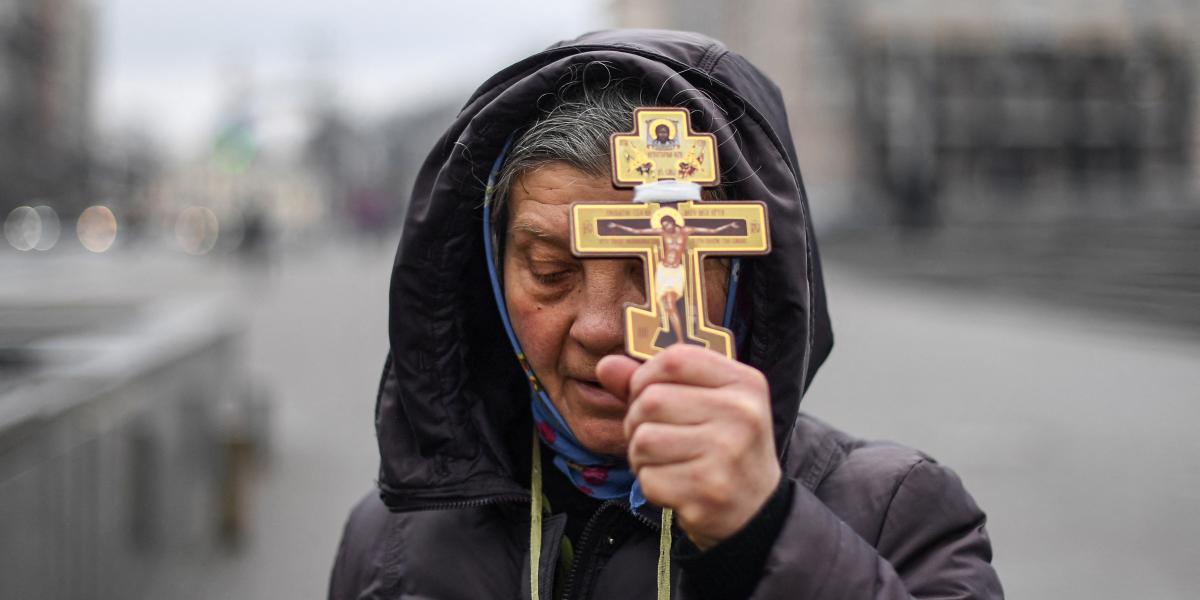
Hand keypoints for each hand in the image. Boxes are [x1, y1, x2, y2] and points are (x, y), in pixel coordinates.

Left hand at [596, 345, 779, 549]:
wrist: (756, 511)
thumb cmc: (722, 449)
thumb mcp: (704, 404)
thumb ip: (654, 382)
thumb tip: (606, 365)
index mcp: (744, 383)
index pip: (674, 359)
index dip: (646, 376)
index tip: (649, 395)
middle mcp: (741, 413)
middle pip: (651, 400)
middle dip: (638, 422)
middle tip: (658, 438)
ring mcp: (726, 453)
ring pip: (644, 439)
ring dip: (641, 455)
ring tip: (666, 462)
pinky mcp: (708, 491)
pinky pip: (648, 478)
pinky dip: (651, 484)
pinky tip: (675, 487)